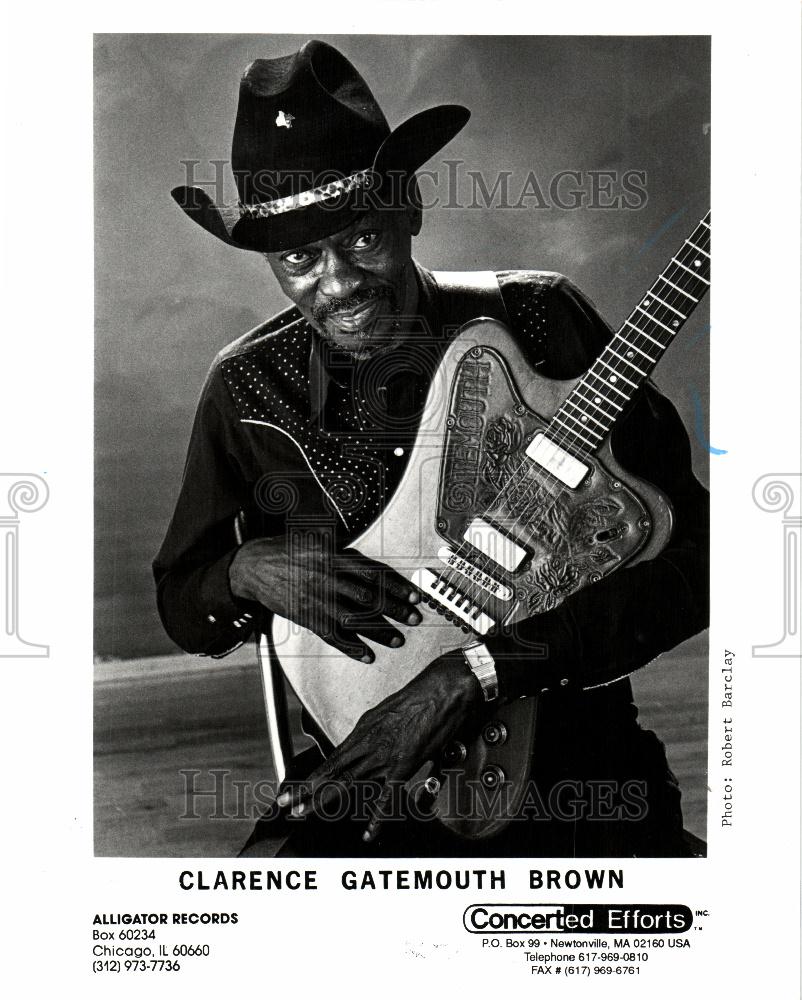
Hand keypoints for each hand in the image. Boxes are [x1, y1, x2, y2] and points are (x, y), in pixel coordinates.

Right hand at [228, 535, 420, 661]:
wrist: (253, 566)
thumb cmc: (287, 550)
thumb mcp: (317, 539)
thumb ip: (344, 549)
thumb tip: (370, 561)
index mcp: (333, 557)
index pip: (372, 574)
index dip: (395, 586)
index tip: (413, 595)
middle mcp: (327, 579)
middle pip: (368, 598)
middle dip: (395, 610)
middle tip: (414, 618)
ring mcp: (317, 600)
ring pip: (354, 620)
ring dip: (379, 632)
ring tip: (398, 639)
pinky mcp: (307, 617)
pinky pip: (332, 636)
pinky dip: (351, 648)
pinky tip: (368, 655)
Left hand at [276, 652, 482, 841]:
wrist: (441, 690)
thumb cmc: (419, 697)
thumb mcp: (386, 713)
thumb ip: (372, 732)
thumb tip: (362, 744)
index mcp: (364, 731)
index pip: (330, 760)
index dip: (310, 777)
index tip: (293, 788)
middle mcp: (368, 744)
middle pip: (332, 772)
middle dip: (306, 790)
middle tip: (288, 804)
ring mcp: (384, 756)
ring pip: (348, 782)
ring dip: (325, 800)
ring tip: (306, 814)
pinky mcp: (404, 764)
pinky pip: (387, 795)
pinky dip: (377, 816)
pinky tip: (368, 832)